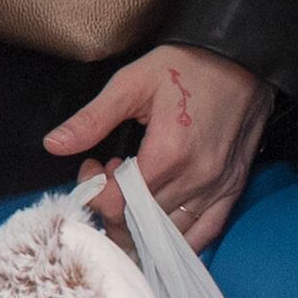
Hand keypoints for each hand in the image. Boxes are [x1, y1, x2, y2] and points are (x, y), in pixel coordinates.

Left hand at [44, 42, 273, 250]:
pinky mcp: (233, 189)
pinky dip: (178, 239)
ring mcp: (217, 188)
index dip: (94, 192)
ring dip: (140, 222)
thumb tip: (53, 144)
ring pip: (168, 235)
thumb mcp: (133, 82)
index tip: (93, 166)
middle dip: (112, 205)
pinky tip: (159, 228)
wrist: (243, 57)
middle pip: (140, 224)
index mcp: (168, 153)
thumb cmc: (187, 66)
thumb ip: (92, 118)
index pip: (118, 204)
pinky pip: (205, 233)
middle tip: (110, 175)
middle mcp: (196, 178)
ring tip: (132, 192)